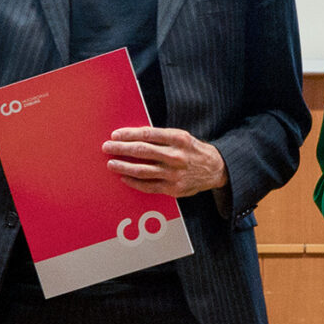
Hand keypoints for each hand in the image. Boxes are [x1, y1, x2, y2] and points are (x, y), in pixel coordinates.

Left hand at [105, 126, 227, 197]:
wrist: (215, 169)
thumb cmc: (193, 150)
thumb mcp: (182, 137)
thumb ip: (161, 137)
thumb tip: (133, 136)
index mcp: (179, 139)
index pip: (148, 134)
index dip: (129, 134)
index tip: (115, 135)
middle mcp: (176, 156)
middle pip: (143, 151)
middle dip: (121, 149)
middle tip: (107, 147)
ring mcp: (174, 174)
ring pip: (143, 170)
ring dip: (124, 166)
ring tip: (111, 164)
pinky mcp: (173, 189)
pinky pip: (149, 186)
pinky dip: (134, 182)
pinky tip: (124, 177)